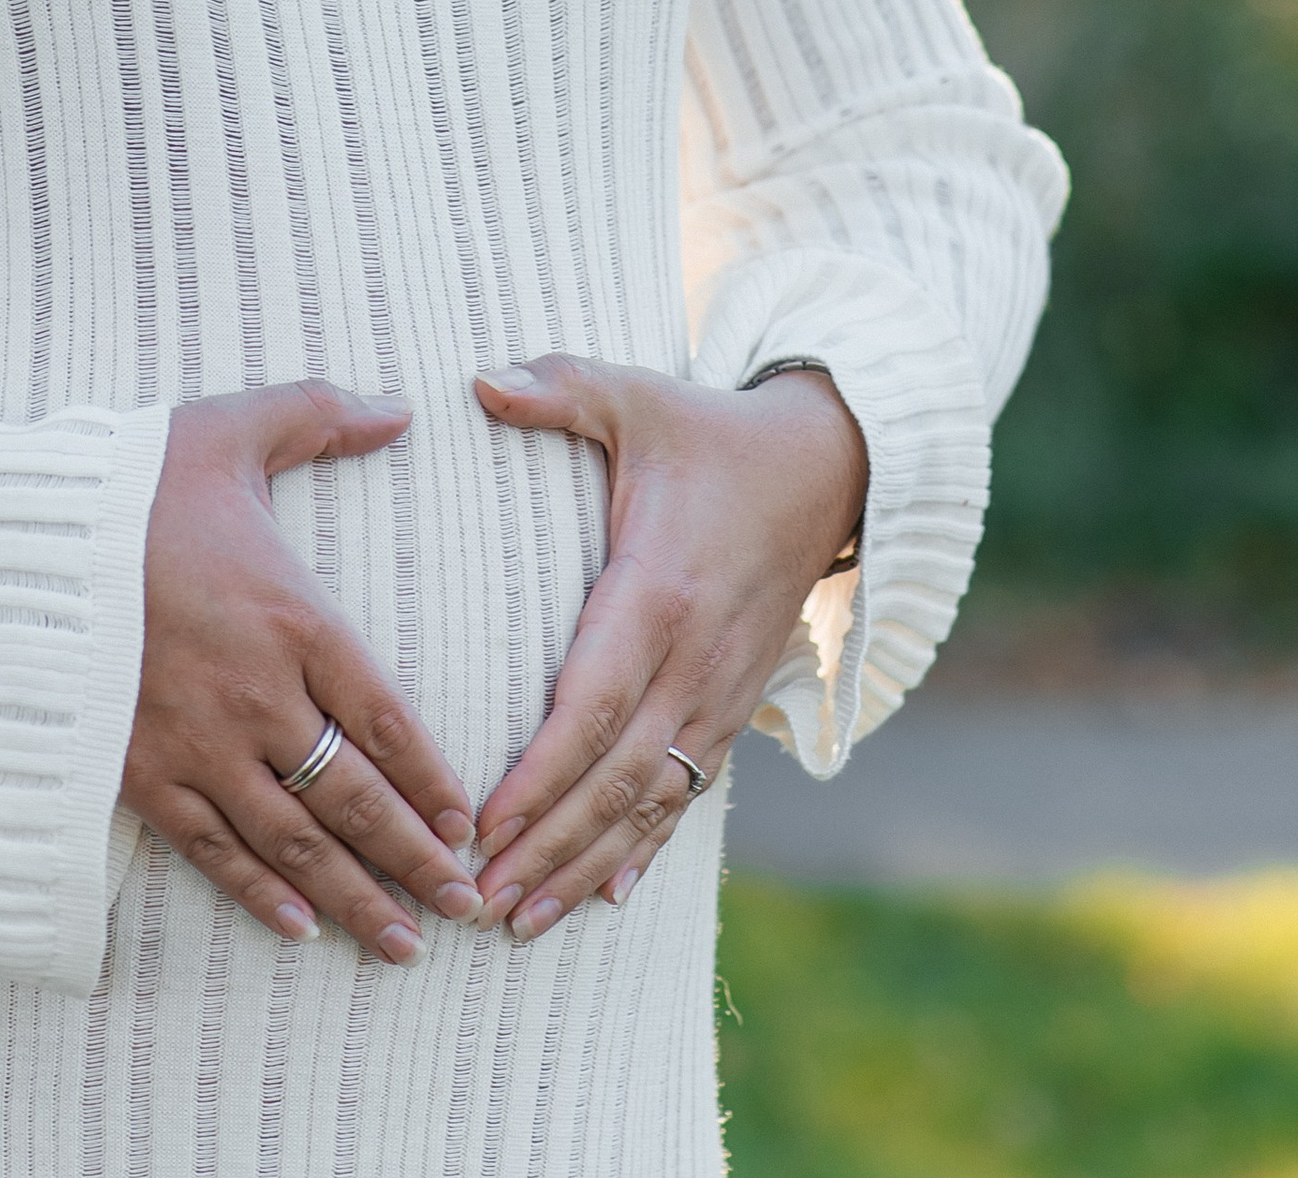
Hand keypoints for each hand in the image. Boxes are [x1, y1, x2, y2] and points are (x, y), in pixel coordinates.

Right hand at [122, 381, 483, 962]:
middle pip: (355, 796)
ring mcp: (197, 742)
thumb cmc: (129, 481)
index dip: (433, 781)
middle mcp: (257, 693)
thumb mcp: (231, 427)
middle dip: (417, 859)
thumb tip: (398, 408)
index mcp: (292, 616)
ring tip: (405, 943)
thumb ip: (319, 416)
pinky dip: (261, 895)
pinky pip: (213, 849)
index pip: (387, 718)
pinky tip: (302, 928)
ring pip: (296, 841)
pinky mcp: (138, 772)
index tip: (468, 825)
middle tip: (466, 906)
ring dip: (357, 897)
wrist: (14, 539)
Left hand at [466, 354, 867, 941]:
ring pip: (649, 801)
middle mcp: (692, 659)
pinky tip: (606, 896)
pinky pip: (687, 791)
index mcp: (657, 592)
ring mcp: (719, 692)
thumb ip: (558, 388)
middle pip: (614, 777)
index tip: (481, 827)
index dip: (537, 775)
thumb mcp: (635, 394)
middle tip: (476, 901)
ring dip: (584, 864)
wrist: (824, 466)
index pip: (590, 705)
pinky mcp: (733, 705)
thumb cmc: (708, 431)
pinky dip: (646, 848)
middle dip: (545, 847)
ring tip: (521, 920)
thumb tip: (473, 378)